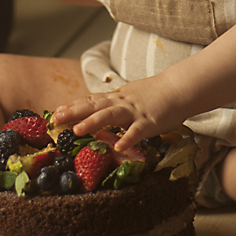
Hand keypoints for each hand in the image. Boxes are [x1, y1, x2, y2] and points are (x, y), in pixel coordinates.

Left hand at [54, 77, 183, 151]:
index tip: (55, 112)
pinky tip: (118, 148)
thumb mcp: (132, 95)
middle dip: (74, 112)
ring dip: (92, 122)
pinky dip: (127, 139)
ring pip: (110, 115)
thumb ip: (117, 103)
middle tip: (56, 118)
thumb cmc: (157, 93)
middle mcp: (122, 102)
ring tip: (76, 130)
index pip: (91, 101)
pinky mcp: (149, 121)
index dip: (73, 106)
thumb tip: (101, 109)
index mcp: (117, 97)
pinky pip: (137, 131)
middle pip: (94, 106)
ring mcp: (135, 112)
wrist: (180, 87)